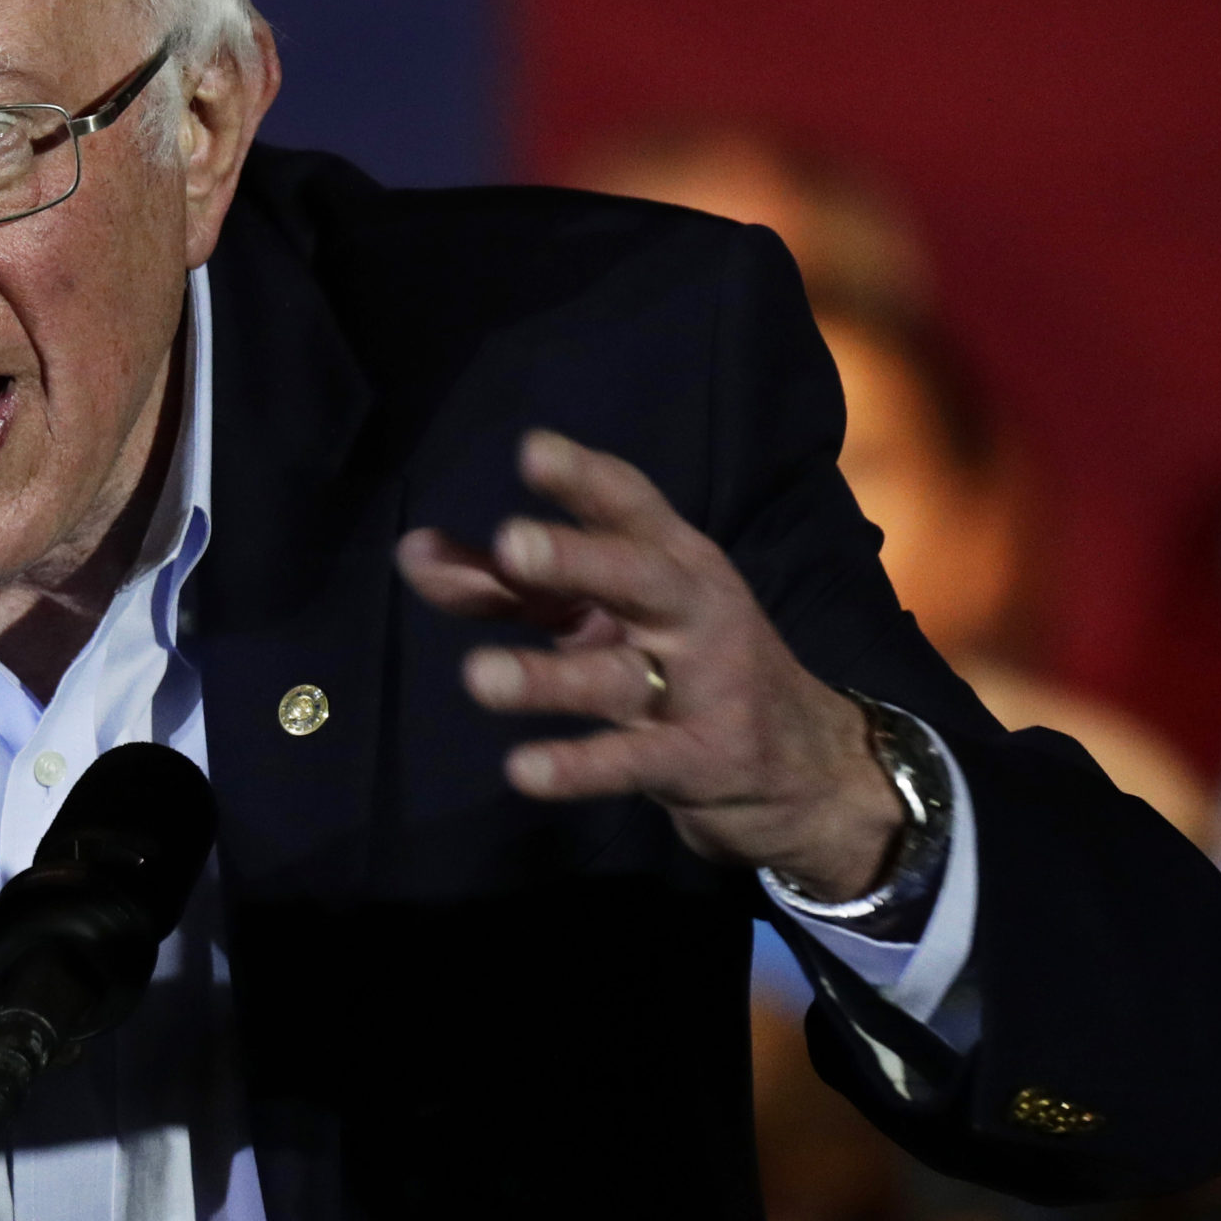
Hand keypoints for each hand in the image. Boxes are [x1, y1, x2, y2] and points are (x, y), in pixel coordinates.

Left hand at [395, 429, 900, 900]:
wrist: (809, 769)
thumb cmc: (678, 666)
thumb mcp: (600, 614)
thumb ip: (506, 584)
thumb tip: (411, 550)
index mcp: (670, 559)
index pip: (630, 506)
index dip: (584, 478)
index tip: (533, 450)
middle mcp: (691, 611)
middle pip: (636, 576)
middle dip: (577, 558)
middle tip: (511, 544)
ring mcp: (703, 687)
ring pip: (619, 677)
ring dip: (549, 677)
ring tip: (478, 676)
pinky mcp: (702, 759)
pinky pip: (633, 762)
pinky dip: (580, 767)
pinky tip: (524, 769)